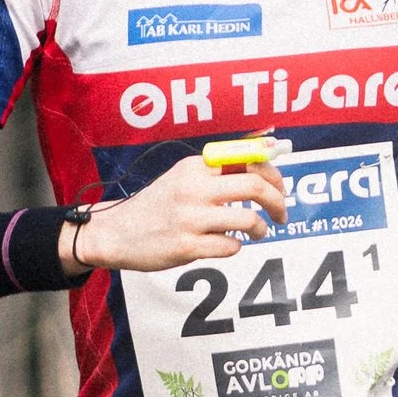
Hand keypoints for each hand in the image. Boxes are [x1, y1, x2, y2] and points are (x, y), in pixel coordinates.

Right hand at [71, 156, 287, 275]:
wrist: (115, 232)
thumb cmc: (157, 205)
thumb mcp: (182, 176)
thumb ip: (218, 169)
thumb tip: (266, 150)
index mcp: (195, 166)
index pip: (248, 160)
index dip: (273, 174)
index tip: (279, 187)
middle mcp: (193, 188)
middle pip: (255, 186)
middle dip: (278, 201)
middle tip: (282, 213)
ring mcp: (190, 218)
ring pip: (248, 219)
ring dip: (261, 228)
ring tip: (258, 232)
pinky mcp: (186, 247)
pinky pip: (230, 246)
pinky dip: (236, 246)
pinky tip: (227, 245)